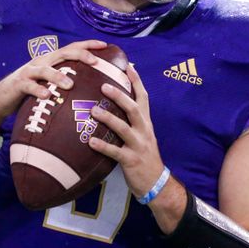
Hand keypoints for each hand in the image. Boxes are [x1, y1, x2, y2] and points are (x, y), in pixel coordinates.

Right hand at [0, 39, 107, 118]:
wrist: (1, 99)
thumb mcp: (50, 84)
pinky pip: (29, 86)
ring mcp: (29, 72)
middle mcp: (42, 62)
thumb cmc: (31, 92)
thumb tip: (92, 89)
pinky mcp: (19, 84)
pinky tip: (46, 95)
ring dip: (59, 76)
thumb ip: (66, 81)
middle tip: (95, 61)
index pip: (72, 48)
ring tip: (70, 85)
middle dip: (80, 55)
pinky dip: (38, 90)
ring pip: (46, 69)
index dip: (88, 45)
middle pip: (63, 53)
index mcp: (52, 60)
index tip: (105, 45)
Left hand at [88, 64, 165, 198]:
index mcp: (146, 123)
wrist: (157, 182)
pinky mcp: (131, 160)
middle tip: (103, 85)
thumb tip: (113, 105)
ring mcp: (138, 145)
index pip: (143, 97)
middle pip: (133, 108)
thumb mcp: (142, 135)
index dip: (136, 81)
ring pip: (123, 128)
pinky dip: (103, 146)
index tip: (128, 65)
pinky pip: (116, 152)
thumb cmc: (144, 156)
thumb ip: (131, 121)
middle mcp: (144, 130)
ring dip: (108, 118)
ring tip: (93, 111)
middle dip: (120, 96)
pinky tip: (91, 141)